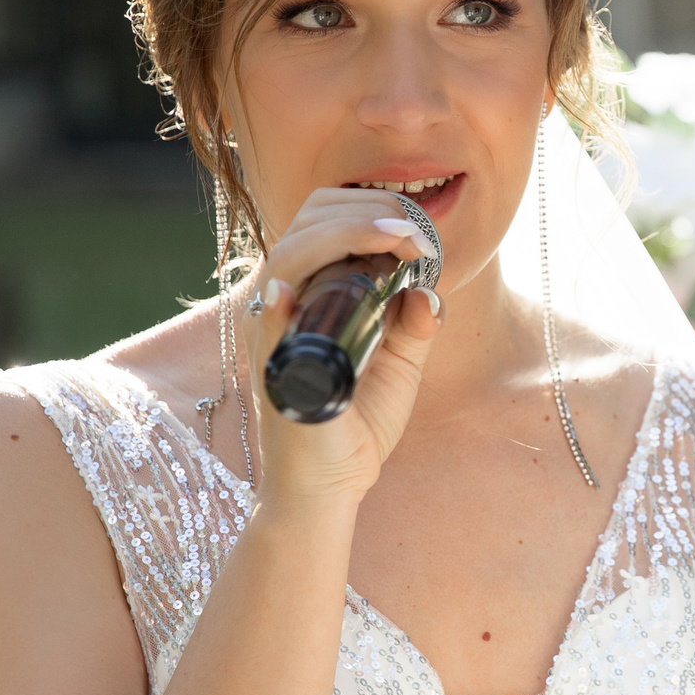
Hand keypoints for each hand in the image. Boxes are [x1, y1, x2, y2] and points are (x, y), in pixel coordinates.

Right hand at [245, 188, 442, 504]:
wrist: (329, 487)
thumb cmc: (355, 427)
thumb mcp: (398, 367)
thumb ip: (412, 327)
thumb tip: (427, 292)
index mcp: (310, 295)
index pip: (322, 221)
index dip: (367, 207)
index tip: (417, 226)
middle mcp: (284, 305)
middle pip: (304, 224)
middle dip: (363, 209)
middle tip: (412, 229)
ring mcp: (274, 335)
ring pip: (287, 257)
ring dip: (344, 236)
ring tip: (396, 239)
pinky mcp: (273, 370)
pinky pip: (268, 324)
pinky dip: (281, 300)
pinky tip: (294, 289)